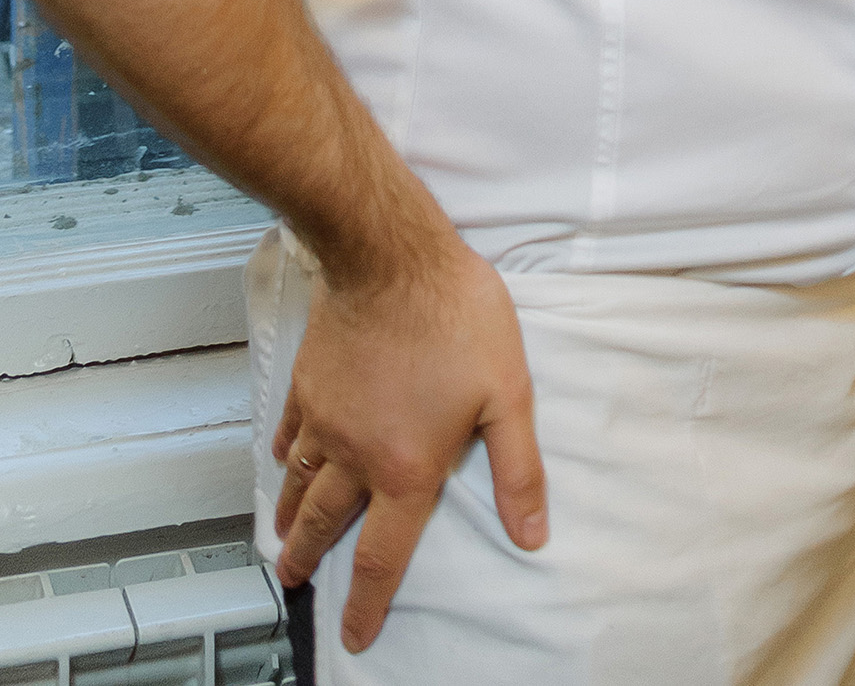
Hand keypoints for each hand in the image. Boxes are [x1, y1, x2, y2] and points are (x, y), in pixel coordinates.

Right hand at [273, 226, 546, 653]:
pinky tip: (282, 458)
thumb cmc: (455, 316)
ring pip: (298, 483)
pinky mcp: (309, 382)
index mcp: (406, 467)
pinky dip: (283, 454)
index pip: (383, 556)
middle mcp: (356, 454)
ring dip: (290, 517)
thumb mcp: (508, 393)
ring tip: (282, 538)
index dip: (369, 604)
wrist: (391, 258)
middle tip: (295, 583)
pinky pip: (289, 431)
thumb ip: (518, 470)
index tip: (357, 636)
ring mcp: (325, 418)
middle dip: (310, 561)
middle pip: (326, 524)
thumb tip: (532, 532)